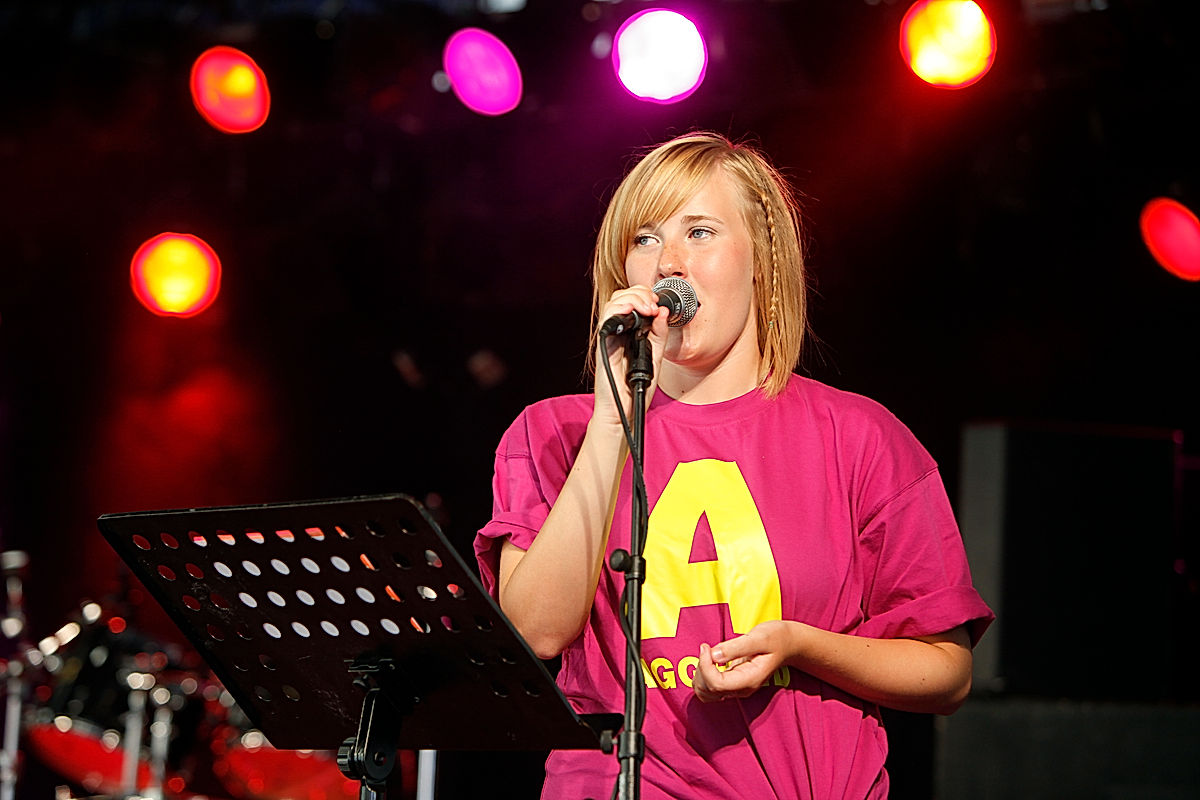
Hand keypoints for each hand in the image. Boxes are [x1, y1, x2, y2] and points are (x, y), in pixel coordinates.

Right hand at [592, 285, 669, 428]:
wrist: (623, 411)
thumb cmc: (635, 389)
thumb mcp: (655, 358)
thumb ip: (659, 336)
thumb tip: (663, 312)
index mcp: (629, 333)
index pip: (633, 302)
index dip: (646, 296)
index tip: (659, 304)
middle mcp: (617, 332)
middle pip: (622, 297)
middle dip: (640, 293)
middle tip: (654, 304)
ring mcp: (609, 338)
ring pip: (613, 303)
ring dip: (632, 299)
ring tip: (647, 307)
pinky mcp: (603, 345)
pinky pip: (605, 320)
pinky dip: (618, 310)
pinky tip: (632, 312)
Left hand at [692, 620, 798, 702]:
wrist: (789, 643)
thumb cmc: (776, 637)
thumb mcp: (759, 637)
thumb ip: (736, 647)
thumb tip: (713, 655)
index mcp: (749, 680)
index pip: (716, 684)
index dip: (705, 666)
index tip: (706, 646)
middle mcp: (742, 689)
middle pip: (708, 690)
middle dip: (701, 669)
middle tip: (707, 648)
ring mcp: (737, 688)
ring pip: (705, 692)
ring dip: (700, 674)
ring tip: (708, 653)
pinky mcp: (732, 684)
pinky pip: (709, 688)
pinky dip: (703, 675)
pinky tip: (710, 659)